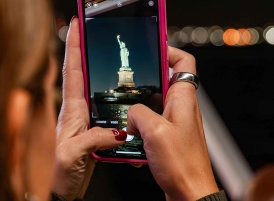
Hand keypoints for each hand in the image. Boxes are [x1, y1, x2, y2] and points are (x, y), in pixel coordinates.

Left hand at [52, 17, 126, 200]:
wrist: (67, 186)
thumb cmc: (62, 171)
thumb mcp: (74, 152)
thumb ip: (94, 138)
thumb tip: (119, 130)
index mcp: (71, 110)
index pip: (72, 71)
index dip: (73, 47)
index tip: (76, 27)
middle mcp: (79, 110)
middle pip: (81, 72)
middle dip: (83, 49)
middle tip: (90, 31)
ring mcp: (88, 117)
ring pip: (92, 86)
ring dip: (95, 66)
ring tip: (102, 51)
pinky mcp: (96, 127)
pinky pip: (105, 103)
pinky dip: (109, 90)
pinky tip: (117, 88)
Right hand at [127, 47, 218, 200]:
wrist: (188, 192)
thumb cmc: (181, 164)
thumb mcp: (154, 131)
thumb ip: (138, 113)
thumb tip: (131, 114)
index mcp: (183, 99)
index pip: (184, 62)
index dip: (169, 51)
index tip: (152, 49)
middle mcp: (181, 107)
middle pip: (164, 81)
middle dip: (145, 83)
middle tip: (129, 86)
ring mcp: (174, 121)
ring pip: (154, 103)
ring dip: (139, 108)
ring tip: (127, 115)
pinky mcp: (167, 135)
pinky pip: (151, 122)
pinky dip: (139, 125)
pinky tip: (131, 136)